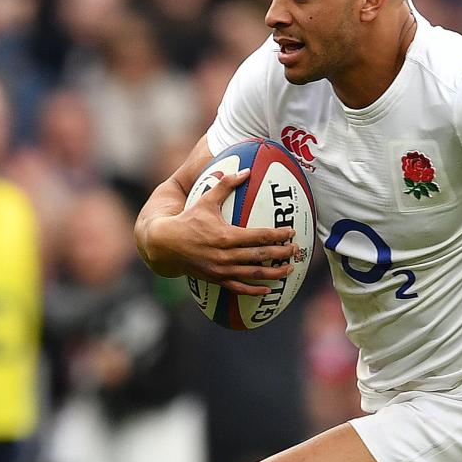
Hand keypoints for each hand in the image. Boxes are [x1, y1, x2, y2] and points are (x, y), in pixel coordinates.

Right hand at [143, 169, 297, 294]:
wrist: (165, 245)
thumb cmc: (188, 219)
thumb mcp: (206, 200)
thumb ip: (227, 184)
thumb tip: (247, 170)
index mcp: (227, 235)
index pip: (259, 235)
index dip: (278, 234)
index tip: (291, 232)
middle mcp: (226, 255)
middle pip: (261, 255)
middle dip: (281, 253)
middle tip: (296, 251)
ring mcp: (222, 270)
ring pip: (253, 274)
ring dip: (274, 273)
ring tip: (289, 270)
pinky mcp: (217, 279)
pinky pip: (239, 288)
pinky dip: (254, 291)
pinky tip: (267, 290)